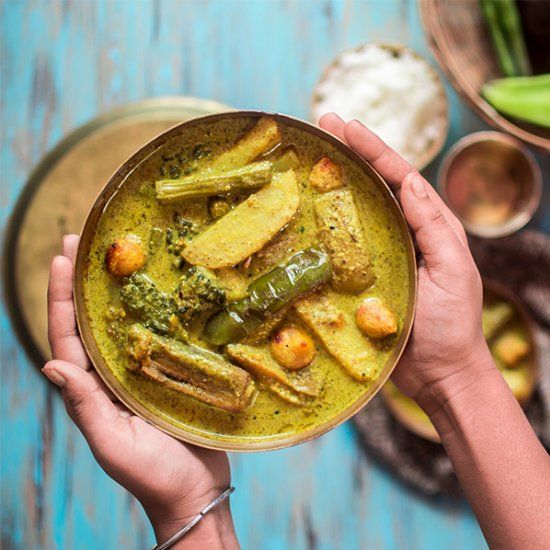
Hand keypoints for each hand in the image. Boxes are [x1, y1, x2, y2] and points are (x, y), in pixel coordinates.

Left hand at [43, 235, 237, 548]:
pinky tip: (165, 287)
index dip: (61, 296)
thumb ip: (84, 405)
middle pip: (92, 319)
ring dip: (118, 287)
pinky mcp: (174, 371)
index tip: (61, 258)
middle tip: (82, 241)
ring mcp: (144, 371)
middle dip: (83, 280)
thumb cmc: (153, 474)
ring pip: (125, 321)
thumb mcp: (113, 442)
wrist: (196, 491)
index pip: (68, 335)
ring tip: (119, 252)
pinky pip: (161, 334)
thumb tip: (50, 364)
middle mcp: (114, 373)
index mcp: (94, 388)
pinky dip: (157, 308)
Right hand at [319, 115, 494, 414]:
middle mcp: (405, 234)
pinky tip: (306, 216)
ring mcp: (382, 256)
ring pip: (357, 212)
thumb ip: (433, 228)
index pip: (401, 177)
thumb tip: (411, 182)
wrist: (439, 375)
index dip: (373, 149)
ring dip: (336, 183)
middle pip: (377, 185)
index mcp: (431, 226)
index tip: (344, 126)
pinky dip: (326, 228)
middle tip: (321, 127)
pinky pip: (342, 248)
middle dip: (351, 154)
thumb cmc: (452, 326)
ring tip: (310, 158)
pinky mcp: (363, 279)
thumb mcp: (452, 271)